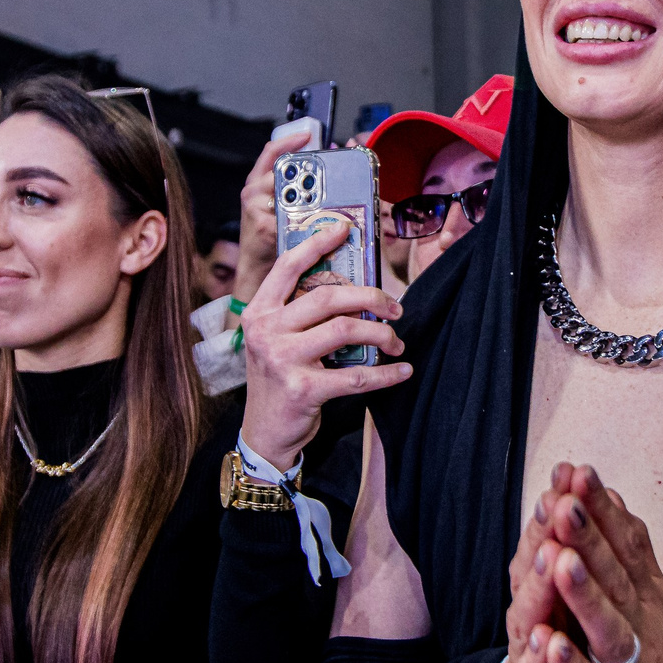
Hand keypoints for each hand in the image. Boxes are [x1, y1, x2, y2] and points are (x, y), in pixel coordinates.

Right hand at [232, 124, 316, 304]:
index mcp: (257, 182)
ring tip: (328, 199)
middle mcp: (253, 191)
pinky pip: (292, 218)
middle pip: (284, 170)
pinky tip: (322, 222)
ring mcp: (257, 209)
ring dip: (312, 195)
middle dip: (309, 171)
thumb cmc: (269, 237)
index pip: (271, 152)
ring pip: (290, 192)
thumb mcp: (276, 207)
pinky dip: (309, 219)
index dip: (289, 141)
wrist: (256, 268)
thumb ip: (293, 190)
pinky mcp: (265, 227)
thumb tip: (326, 173)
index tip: (308, 135)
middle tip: (329, 170)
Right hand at [237, 219, 410, 470]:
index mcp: (259, 312)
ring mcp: (283, 360)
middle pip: (328, 297)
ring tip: (396, 341)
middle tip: (395, 307)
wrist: (264, 433)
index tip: (345, 230)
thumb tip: (348, 287)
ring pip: (345, 330)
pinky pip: (357, 376)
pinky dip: (386, 374)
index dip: (317, 243)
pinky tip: (403, 370)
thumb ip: (297, 313)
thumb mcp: (275, 340)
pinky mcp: (303, 389)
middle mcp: (267, 332)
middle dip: (370, 297)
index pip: (288, 267)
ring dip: (381, 334)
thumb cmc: (277, 380)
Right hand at [496, 467, 583, 662]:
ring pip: (529, 616)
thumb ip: (566, 550)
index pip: (545, 541)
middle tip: (561, 502)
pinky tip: (549, 642)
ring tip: (553, 557)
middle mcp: (528, 611)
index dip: (555, 509)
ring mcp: (526, 651)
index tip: (567, 473)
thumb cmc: (557, 646)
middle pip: (534, 569)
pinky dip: (542, 659)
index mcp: (542, 587)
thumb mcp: (563, 597)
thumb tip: (573, 495)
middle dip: (548, 534)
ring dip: (541, 587)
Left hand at [529, 465, 662, 662]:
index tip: (576, 472)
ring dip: (584, 595)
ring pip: (607, 627)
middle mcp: (641, 621)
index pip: (625, 543)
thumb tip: (610, 492)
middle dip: (589, 539)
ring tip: (561, 562)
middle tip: (565, 502)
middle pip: (614, 576)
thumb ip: (625, 545)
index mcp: (644, 591)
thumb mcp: (640, 591)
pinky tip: (551, 646)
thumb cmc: (642, 642)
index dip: (601, 509)